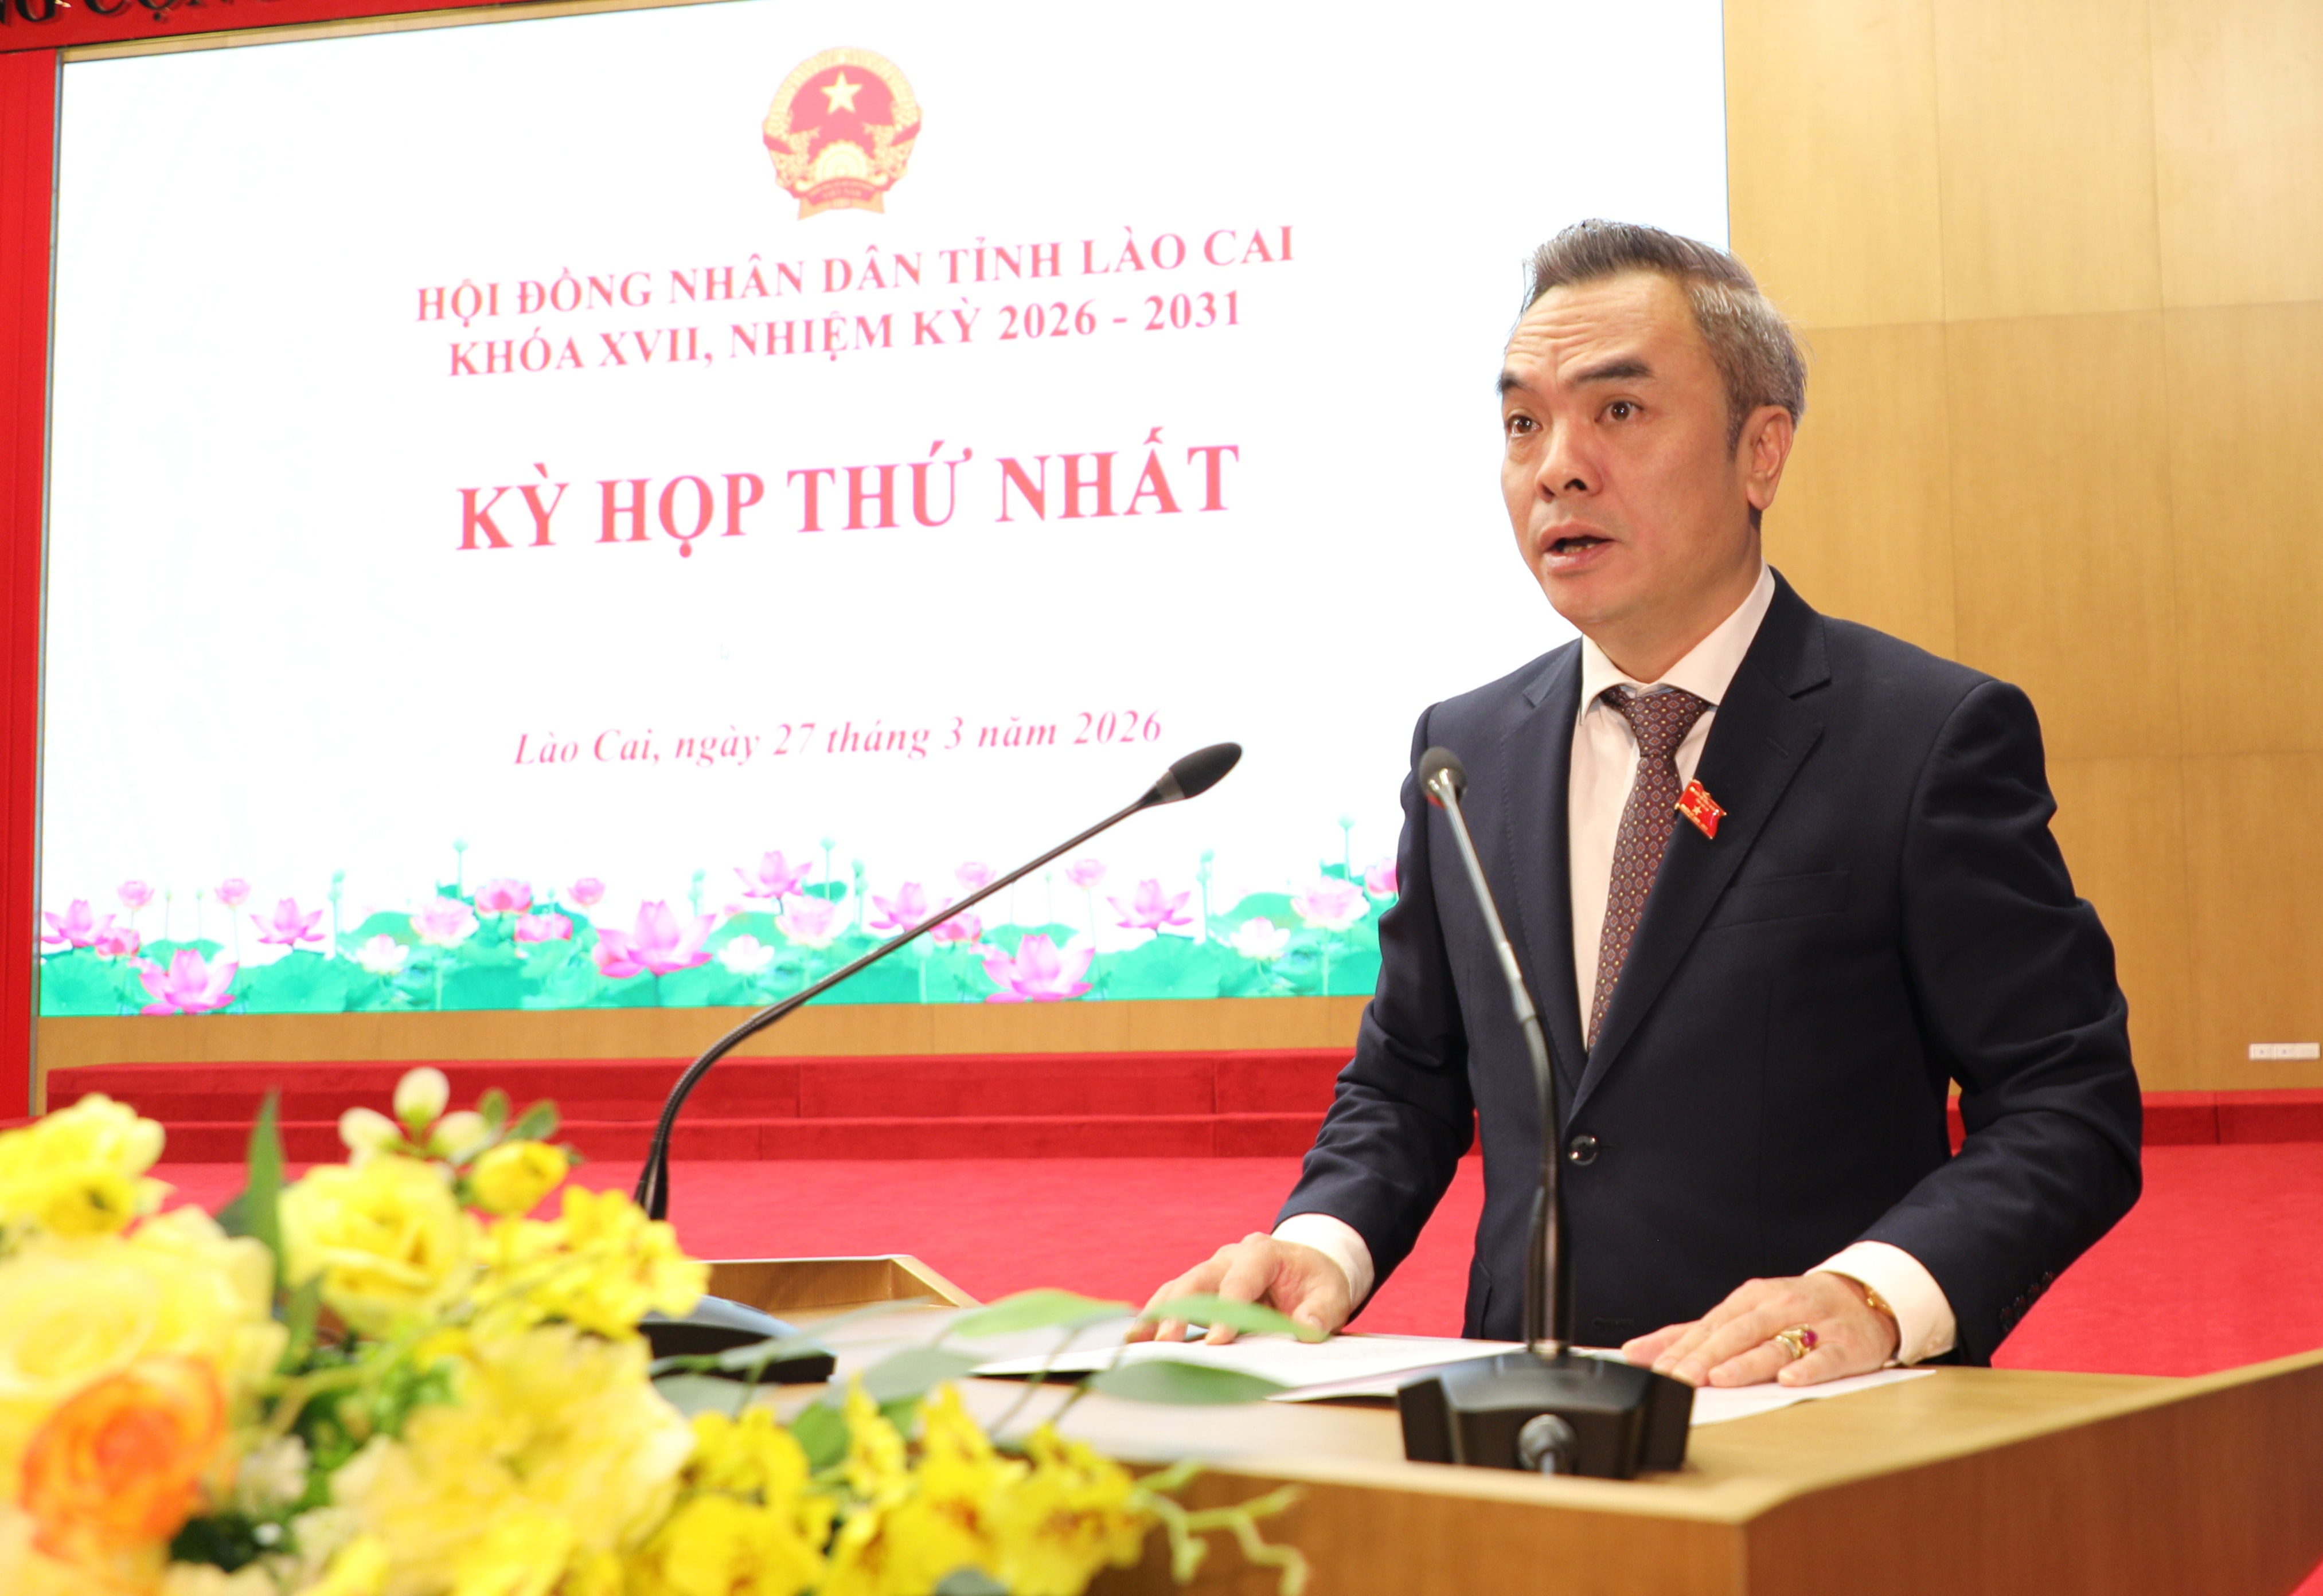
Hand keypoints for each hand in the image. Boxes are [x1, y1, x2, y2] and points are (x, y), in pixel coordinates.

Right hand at [1126, 1233, 1353, 1345]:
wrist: (1307, 1269)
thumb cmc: (1316, 1283)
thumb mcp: (1331, 1295)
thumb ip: (1320, 1313)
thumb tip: (1306, 1330)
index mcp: (1262, 1253)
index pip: (1241, 1280)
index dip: (1228, 1310)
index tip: (1219, 1341)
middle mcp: (1229, 1258)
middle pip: (1198, 1280)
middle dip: (1179, 1310)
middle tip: (1166, 1341)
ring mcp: (1211, 1273)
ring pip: (1178, 1289)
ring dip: (1157, 1314)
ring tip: (1136, 1341)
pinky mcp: (1201, 1291)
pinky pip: (1173, 1301)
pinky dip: (1155, 1318)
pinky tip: (1136, 1339)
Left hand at [1619, 1271, 1899, 1387]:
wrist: (1863, 1298)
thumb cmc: (1795, 1310)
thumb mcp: (1742, 1314)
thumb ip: (1691, 1334)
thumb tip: (1637, 1351)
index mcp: (1749, 1300)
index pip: (1708, 1326)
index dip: (1682, 1349)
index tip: (1656, 1370)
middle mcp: (1777, 1308)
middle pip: (1736, 1333)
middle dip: (1705, 1357)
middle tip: (1680, 1379)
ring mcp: (1813, 1325)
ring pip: (1775, 1344)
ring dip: (1746, 1362)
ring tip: (1720, 1378)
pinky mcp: (1845, 1345)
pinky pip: (1826, 1358)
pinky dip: (1808, 1368)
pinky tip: (1789, 1380)